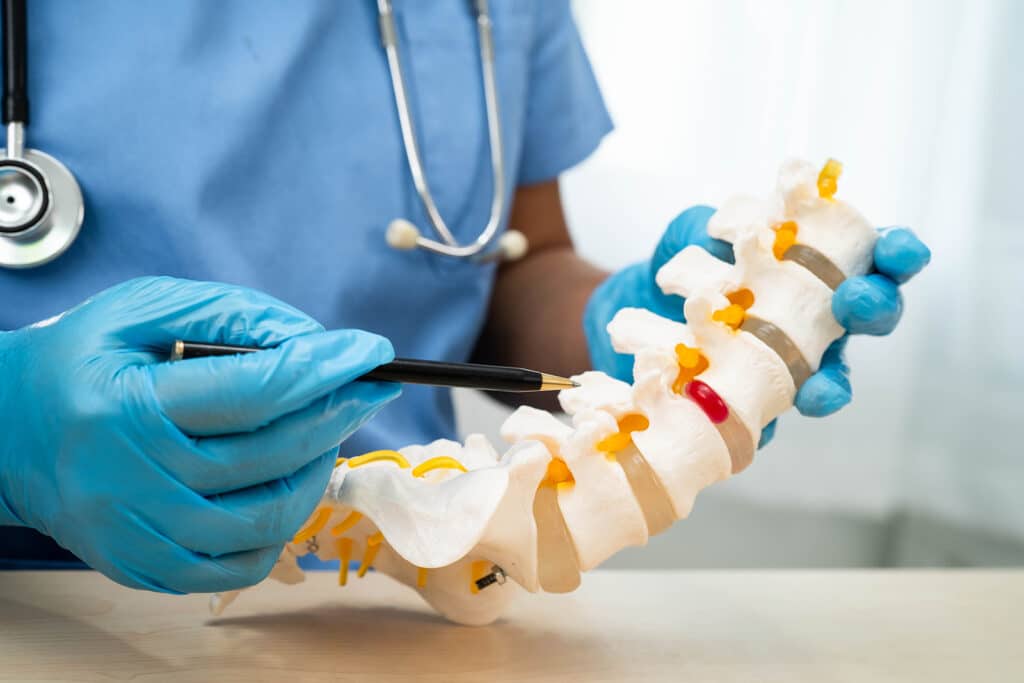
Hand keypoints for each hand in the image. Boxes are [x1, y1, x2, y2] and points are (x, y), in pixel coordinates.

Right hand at [0, 277, 398, 592]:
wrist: (6, 434)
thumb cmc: (80, 362)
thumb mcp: (142, 311)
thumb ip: (230, 315)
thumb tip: (312, 340)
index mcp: (125, 409)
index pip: (253, 393)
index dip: (325, 369)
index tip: (372, 350)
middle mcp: (130, 482)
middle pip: (271, 456)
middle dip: (338, 413)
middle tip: (367, 386)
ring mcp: (139, 536)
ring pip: (268, 517)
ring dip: (318, 469)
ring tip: (327, 430)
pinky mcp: (147, 568)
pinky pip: (244, 563)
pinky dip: (284, 523)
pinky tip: (287, 481)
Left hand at [584, 206, 929, 445]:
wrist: (640, 307)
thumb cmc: (689, 258)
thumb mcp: (699, 229)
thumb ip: (728, 222)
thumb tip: (747, 228)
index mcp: (824, 262)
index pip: (879, 256)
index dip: (899, 254)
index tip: (900, 251)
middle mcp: (821, 315)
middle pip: (870, 316)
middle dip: (871, 307)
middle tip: (853, 300)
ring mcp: (793, 361)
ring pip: (831, 379)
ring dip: (830, 384)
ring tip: (818, 389)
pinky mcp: (753, 403)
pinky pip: (769, 422)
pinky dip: (761, 425)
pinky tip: (753, 426)